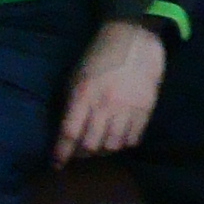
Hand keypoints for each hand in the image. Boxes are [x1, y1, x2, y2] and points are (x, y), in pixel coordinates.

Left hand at [53, 20, 166, 166]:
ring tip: (101, 147)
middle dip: (83, 154)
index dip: (61, 153)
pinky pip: (134, 138)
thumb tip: (67, 131)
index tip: (57, 165)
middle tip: (81, 153)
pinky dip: (124, 143)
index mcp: (83, 94)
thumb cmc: (99, 56)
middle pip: (92, 145)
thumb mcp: (76, 76)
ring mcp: (127, 108)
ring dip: (104, 151)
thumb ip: (72, 103)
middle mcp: (104, 104)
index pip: (69, 132)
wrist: (134, 37)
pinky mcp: (146, 108)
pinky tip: (120, 138)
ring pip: (113, 145)